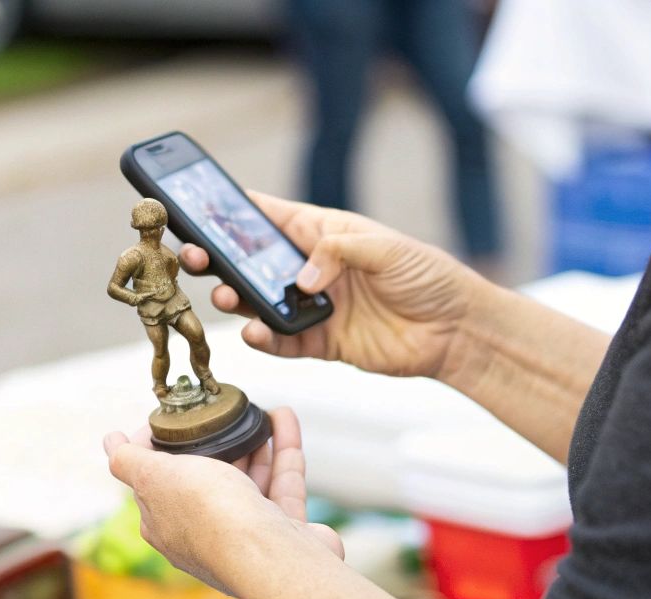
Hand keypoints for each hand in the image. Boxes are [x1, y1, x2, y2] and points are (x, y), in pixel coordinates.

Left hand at [103, 408, 342, 594]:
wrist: (272, 556)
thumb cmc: (210, 515)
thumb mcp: (155, 476)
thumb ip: (128, 459)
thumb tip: (110, 442)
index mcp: (163, 525)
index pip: (153, 482)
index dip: (157, 448)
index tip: (170, 421)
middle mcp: (203, 535)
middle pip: (203, 482)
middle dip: (212, 445)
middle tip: (219, 416)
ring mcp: (246, 536)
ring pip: (246, 482)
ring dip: (252, 444)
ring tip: (258, 413)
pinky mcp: (282, 532)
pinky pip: (282, 484)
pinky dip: (283, 451)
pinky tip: (283, 418)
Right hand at [179, 192, 488, 380]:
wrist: (456, 329)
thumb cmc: (429, 276)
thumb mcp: (387, 248)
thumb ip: (339, 252)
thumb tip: (301, 278)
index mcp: (325, 234)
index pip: (272, 217)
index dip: (237, 211)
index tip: (201, 205)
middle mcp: (313, 269)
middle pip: (254, 262)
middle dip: (221, 258)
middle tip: (195, 256)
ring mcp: (314, 306)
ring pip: (260, 303)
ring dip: (237, 299)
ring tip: (223, 295)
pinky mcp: (322, 342)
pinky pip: (282, 342)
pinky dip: (265, 339)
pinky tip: (254, 332)